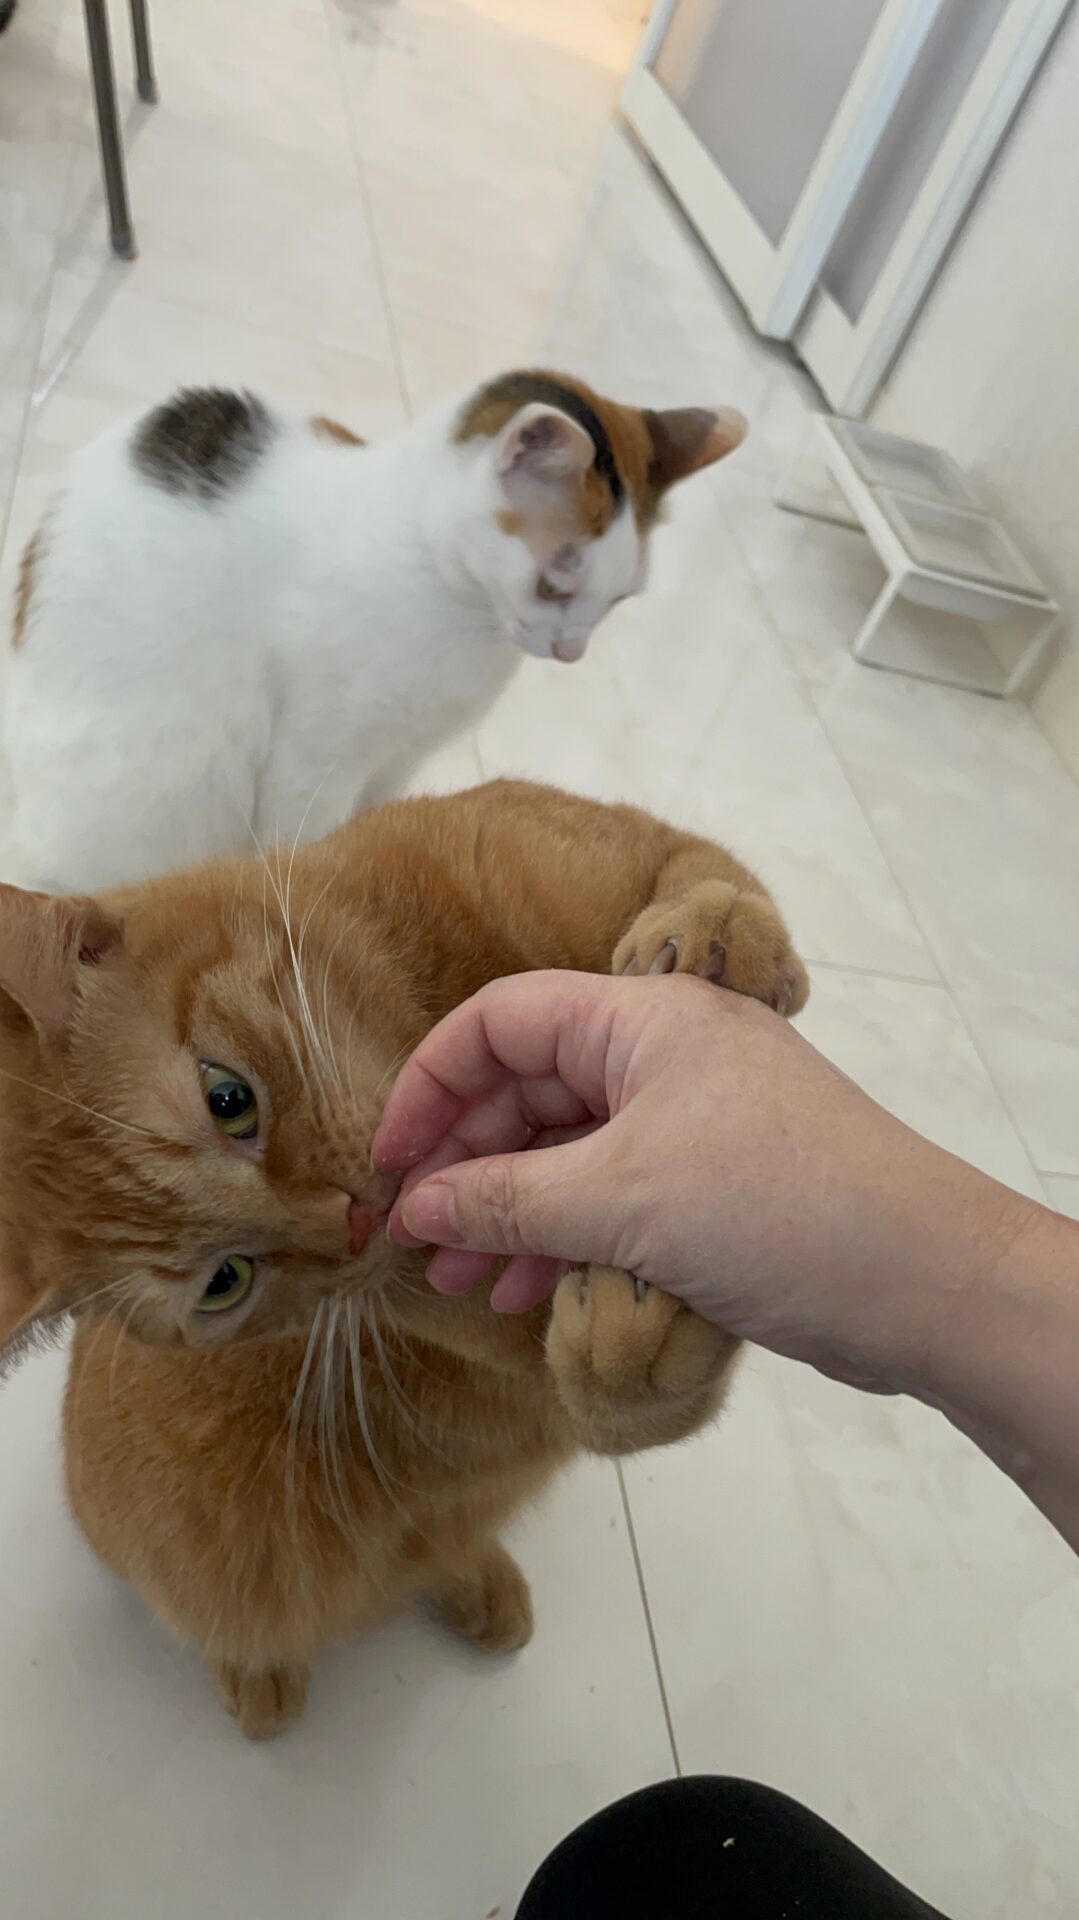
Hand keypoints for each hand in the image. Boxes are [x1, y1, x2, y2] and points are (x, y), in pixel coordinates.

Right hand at [373, 971, 1032, 1389]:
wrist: (925, 1280)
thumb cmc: (776, 1209)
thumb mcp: (619, 1200)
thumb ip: (502, 1201)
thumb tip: (413, 1209)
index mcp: (643, 1019)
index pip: (501, 1022)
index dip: (431, 1085)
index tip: (388, 1164)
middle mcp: (666, 1055)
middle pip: (530, 1089)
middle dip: (467, 1166)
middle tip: (415, 1242)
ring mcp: (695, 1121)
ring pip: (570, 1152)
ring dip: (509, 1214)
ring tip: (459, 1285)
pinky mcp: (717, 1186)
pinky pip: (615, 1196)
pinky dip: (566, 1237)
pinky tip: (530, 1292)